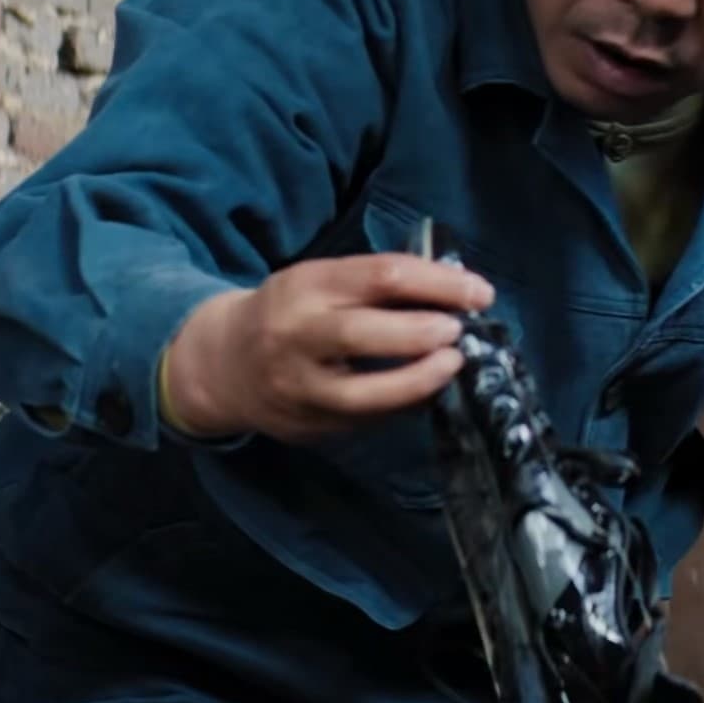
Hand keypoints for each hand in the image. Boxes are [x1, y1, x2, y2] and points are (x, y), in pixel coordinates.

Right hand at [163, 253, 494, 441]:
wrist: (223, 365)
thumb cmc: (289, 313)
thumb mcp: (319, 282)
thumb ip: (373, 286)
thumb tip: (454, 293)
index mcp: (305, 285)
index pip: (382, 276)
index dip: (439, 284)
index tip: (480, 293)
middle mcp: (297, 335)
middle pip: (366, 334)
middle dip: (424, 333)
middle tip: (458, 332)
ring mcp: (299, 388)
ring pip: (364, 394)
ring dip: (419, 380)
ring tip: (450, 366)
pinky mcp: (308, 426)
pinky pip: (366, 420)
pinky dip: (403, 406)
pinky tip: (426, 392)